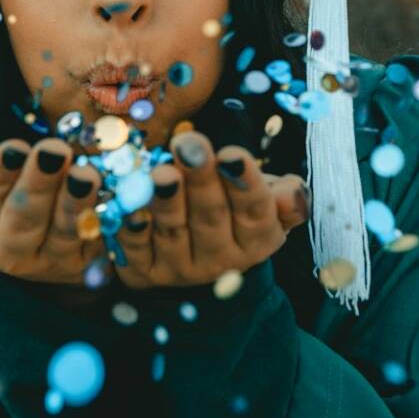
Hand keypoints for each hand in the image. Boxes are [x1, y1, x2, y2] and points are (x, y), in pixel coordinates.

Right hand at [0, 137, 105, 285]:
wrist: (43, 237)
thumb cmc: (6, 193)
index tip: (15, 147)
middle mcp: (8, 254)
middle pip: (22, 220)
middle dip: (38, 185)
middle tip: (53, 151)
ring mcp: (50, 262)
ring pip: (62, 233)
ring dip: (75, 203)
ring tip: (85, 174)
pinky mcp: (87, 265)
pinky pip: (98, 240)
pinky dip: (106, 217)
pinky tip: (114, 193)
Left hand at [115, 131, 308, 289]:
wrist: (195, 253)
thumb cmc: (235, 209)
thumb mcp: (267, 200)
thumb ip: (285, 197)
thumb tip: (291, 195)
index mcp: (257, 240)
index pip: (254, 211)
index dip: (244, 184)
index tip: (232, 155)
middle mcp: (221, 260)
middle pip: (210, 217)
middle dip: (200, 179)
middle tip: (189, 146)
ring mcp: (180, 269)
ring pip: (173, 231)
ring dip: (166, 201)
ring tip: (161, 173)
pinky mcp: (144, 271)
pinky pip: (135, 248)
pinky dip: (131, 226)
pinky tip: (127, 204)